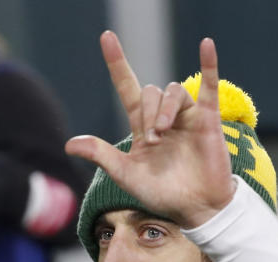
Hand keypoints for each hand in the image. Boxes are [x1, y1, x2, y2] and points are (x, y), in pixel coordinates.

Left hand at [64, 32, 236, 227]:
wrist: (195, 208)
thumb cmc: (161, 194)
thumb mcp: (126, 175)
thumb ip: (101, 155)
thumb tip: (69, 144)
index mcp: (142, 127)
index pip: (127, 87)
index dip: (117, 63)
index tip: (107, 37)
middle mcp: (163, 118)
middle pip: (149, 91)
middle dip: (146, 113)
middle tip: (152, 141)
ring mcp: (186, 117)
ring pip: (172, 91)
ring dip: (163, 109)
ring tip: (163, 133)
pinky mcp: (208, 120)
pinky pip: (209, 86)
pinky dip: (208, 64)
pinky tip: (206, 44)